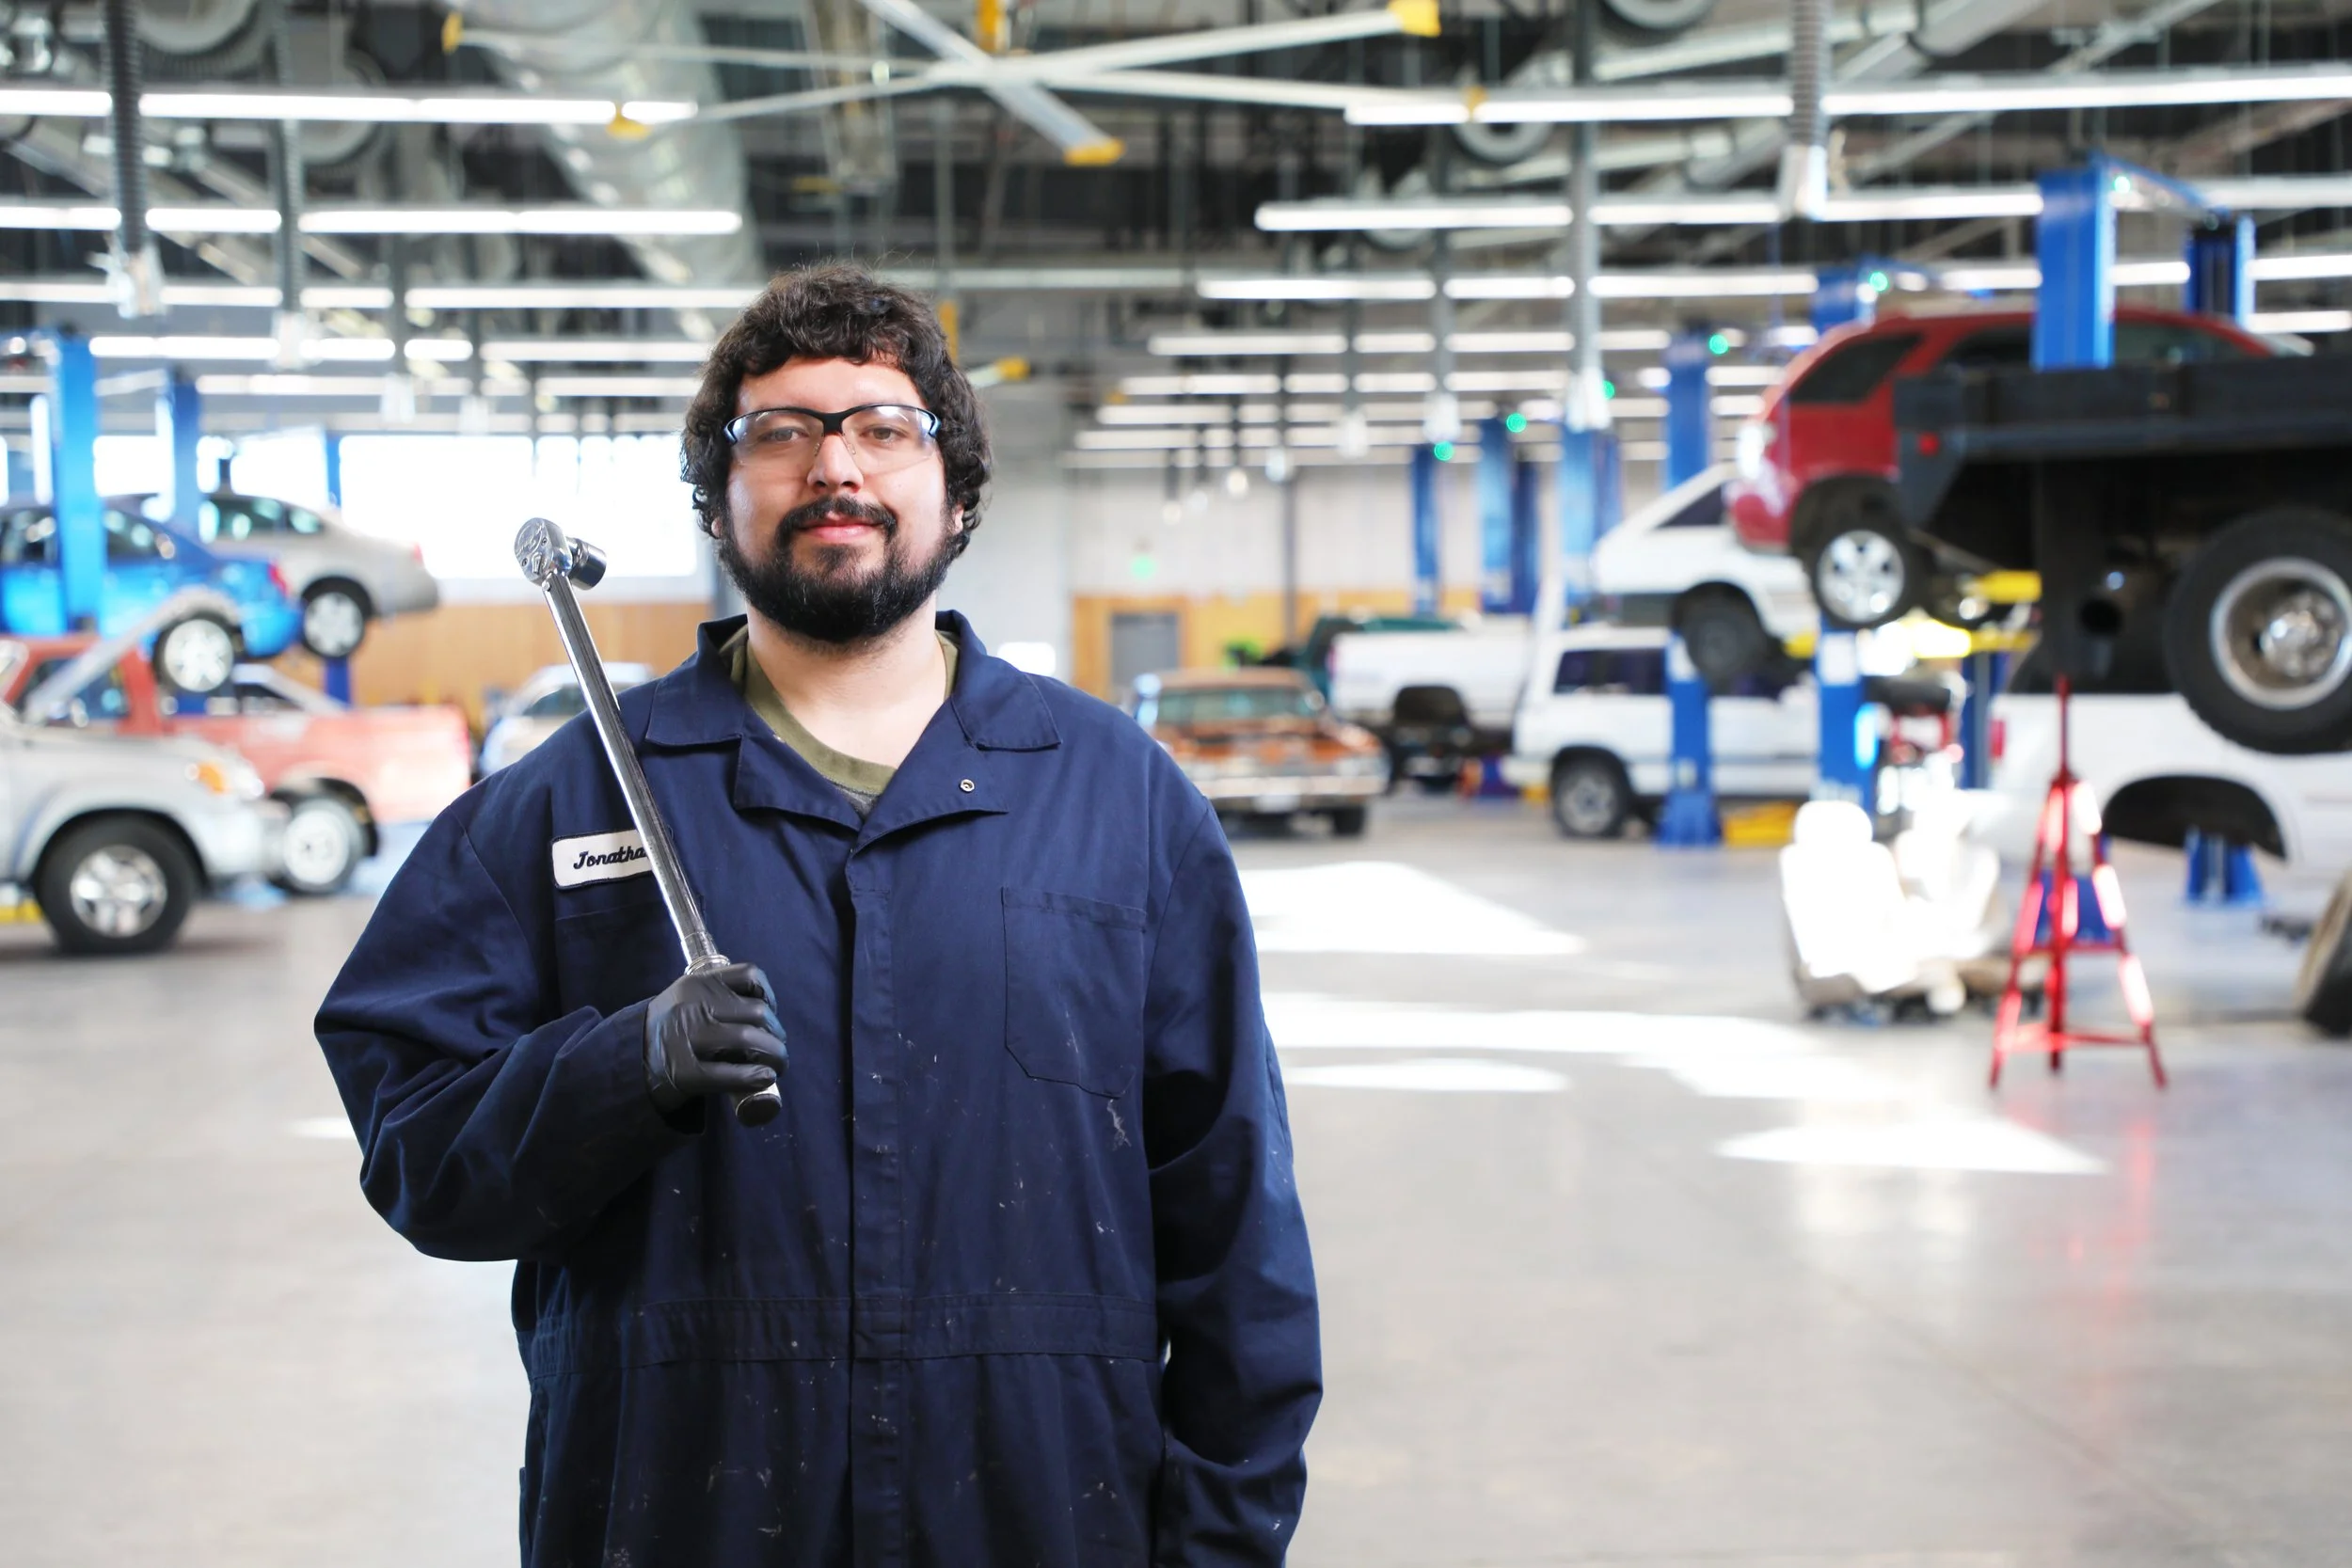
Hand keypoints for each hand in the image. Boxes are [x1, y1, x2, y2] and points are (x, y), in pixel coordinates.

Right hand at [642, 963, 786, 1113]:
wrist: (631, 1060)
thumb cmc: (675, 1028)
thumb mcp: (690, 996)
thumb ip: (721, 993)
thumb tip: (769, 1011)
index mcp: (697, 982)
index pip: (750, 975)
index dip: (770, 995)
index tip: (771, 1014)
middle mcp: (691, 1005)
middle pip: (757, 1013)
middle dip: (777, 1034)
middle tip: (779, 1050)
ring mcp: (685, 1038)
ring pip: (748, 1039)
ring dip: (775, 1055)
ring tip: (778, 1065)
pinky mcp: (683, 1072)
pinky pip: (729, 1073)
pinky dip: (754, 1077)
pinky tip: (765, 1078)